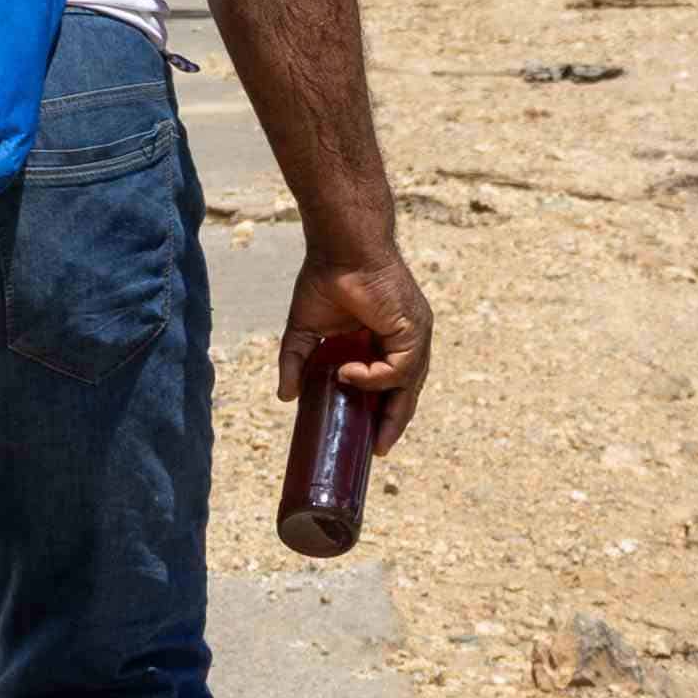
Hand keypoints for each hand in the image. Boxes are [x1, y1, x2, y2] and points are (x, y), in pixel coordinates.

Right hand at [280, 254, 433, 446]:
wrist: (340, 248)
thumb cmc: (326, 278)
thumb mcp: (305, 330)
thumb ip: (297, 363)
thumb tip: (284, 397)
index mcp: (384, 339)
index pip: (392, 383)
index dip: (382, 410)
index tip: (372, 438)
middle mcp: (404, 338)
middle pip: (406, 390)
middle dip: (393, 422)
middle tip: (378, 449)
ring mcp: (413, 333)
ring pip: (409, 384)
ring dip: (389, 410)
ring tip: (365, 427)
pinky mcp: (413, 328)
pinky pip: (400, 368)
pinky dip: (376, 379)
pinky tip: (348, 375)